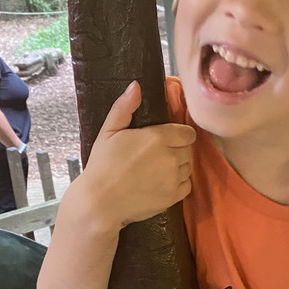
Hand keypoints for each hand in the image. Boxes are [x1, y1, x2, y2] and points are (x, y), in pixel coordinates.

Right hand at [79, 81, 195, 228]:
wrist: (100, 202)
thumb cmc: (102, 165)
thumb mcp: (108, 131)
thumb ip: (124, 107)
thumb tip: (136, 85)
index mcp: (158, 137)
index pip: (187, 132)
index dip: (178, 135)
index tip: (166, 139)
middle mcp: (171, 157)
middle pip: (188, 149)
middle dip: (177, 150)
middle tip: (157, 156)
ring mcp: (174, 178)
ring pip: (188, 167)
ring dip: (178, 166)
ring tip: (158, 170)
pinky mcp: (174, 197)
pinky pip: (187, 185)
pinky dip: (179, 184)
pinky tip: (162, 183)